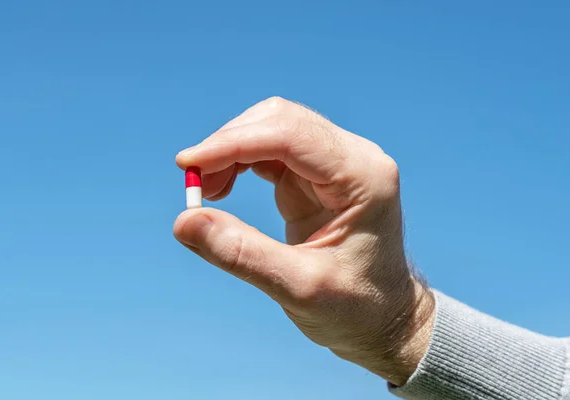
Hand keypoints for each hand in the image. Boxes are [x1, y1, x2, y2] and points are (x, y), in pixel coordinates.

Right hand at [173, 97, 434, 385]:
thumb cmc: (356, 309)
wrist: (385, 318)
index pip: (291, 135)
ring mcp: (337, 163)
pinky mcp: (318, 174)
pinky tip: (223, 188)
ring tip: (205, 191)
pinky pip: (272, 151)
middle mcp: (354, 158)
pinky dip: (241, 161)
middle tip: (193, 184)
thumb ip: (242, 254)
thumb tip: (185, 220)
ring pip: (273, 129)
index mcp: (363, 177)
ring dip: (232, 150)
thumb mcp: (299, 288)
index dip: (234, 143)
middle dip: (230, 143)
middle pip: (281, 120)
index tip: (187, 165)